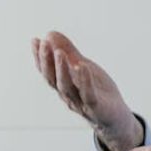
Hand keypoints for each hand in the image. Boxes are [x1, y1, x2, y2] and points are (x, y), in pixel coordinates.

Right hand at [31, 31, 142, 150]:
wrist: (116, 118)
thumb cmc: (98, 91)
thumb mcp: (83, 67)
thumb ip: (68, 52)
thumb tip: (49, 33)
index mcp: (63, 86)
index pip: (47, 71)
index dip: (39, 57)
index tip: (35, 41)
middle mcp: (68, 95)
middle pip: (52, 79)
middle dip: (47, 61)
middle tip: (44, 43)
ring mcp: (81, 103)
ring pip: (66, 87)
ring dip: (62, 69)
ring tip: (60, 52)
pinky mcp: (97, 108)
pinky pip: (88, 95)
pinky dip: (84, 81)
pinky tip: (82, 67)